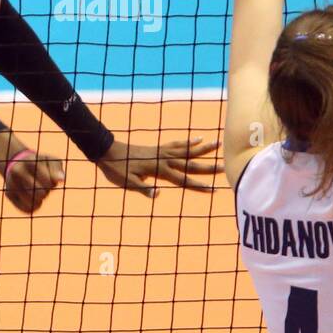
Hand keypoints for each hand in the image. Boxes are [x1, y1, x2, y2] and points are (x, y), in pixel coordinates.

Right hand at [0, 132, 65, 212]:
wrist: (20, 163)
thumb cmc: (41, 164)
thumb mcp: (52, 161)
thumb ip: (57, 170)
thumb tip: (61, 180)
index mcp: (29, 161)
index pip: (48, 182)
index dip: (52, 184)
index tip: (49, 179)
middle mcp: (17, 171)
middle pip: (40, 193)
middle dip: (46, 191)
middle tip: (43, 185)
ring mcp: (10, 183)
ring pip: (32, 203)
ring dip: (40, 200)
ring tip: (37, 191)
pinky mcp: (8, 194)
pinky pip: (26, 209)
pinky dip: (33, 206)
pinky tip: (33, 199)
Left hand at [95, 136, 222, 198]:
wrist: (108, 151)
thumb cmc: (117, 170)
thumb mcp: (127, 183)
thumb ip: (143, 189)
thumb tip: (158, 194)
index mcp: (159, 171)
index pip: (183, 180)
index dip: (198, 186)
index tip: (213, 189)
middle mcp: (164, 160)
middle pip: (191, 164)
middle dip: (208, 167)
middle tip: (224, 167)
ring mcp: (163, 152)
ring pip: (188, 150)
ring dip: (204, 149)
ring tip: (219, 143)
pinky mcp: (159, 148)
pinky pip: (177, 144)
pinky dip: (189, 142)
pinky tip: (198, 139)